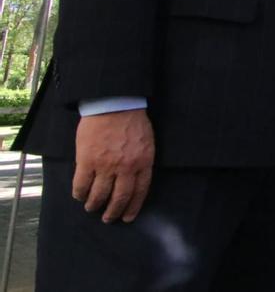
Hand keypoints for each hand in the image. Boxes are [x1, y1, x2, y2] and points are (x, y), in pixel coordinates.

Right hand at [72, 109, 154, 223]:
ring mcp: (105, 165)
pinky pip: (81, 184)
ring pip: (99, 195)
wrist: (114, 105)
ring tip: (92, 208)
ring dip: (94, 205)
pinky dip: (79, 193)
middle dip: (113, 212)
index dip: (133, 207)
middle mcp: (126, 168)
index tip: (128, 217)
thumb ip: (142, 162)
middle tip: (108, 218)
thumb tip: (135, 179)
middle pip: (119, 198)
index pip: (139, 192)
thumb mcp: (147, 143)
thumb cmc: (133, 121)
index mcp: (143, 163)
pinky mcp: (87, 160)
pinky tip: (79, 196)